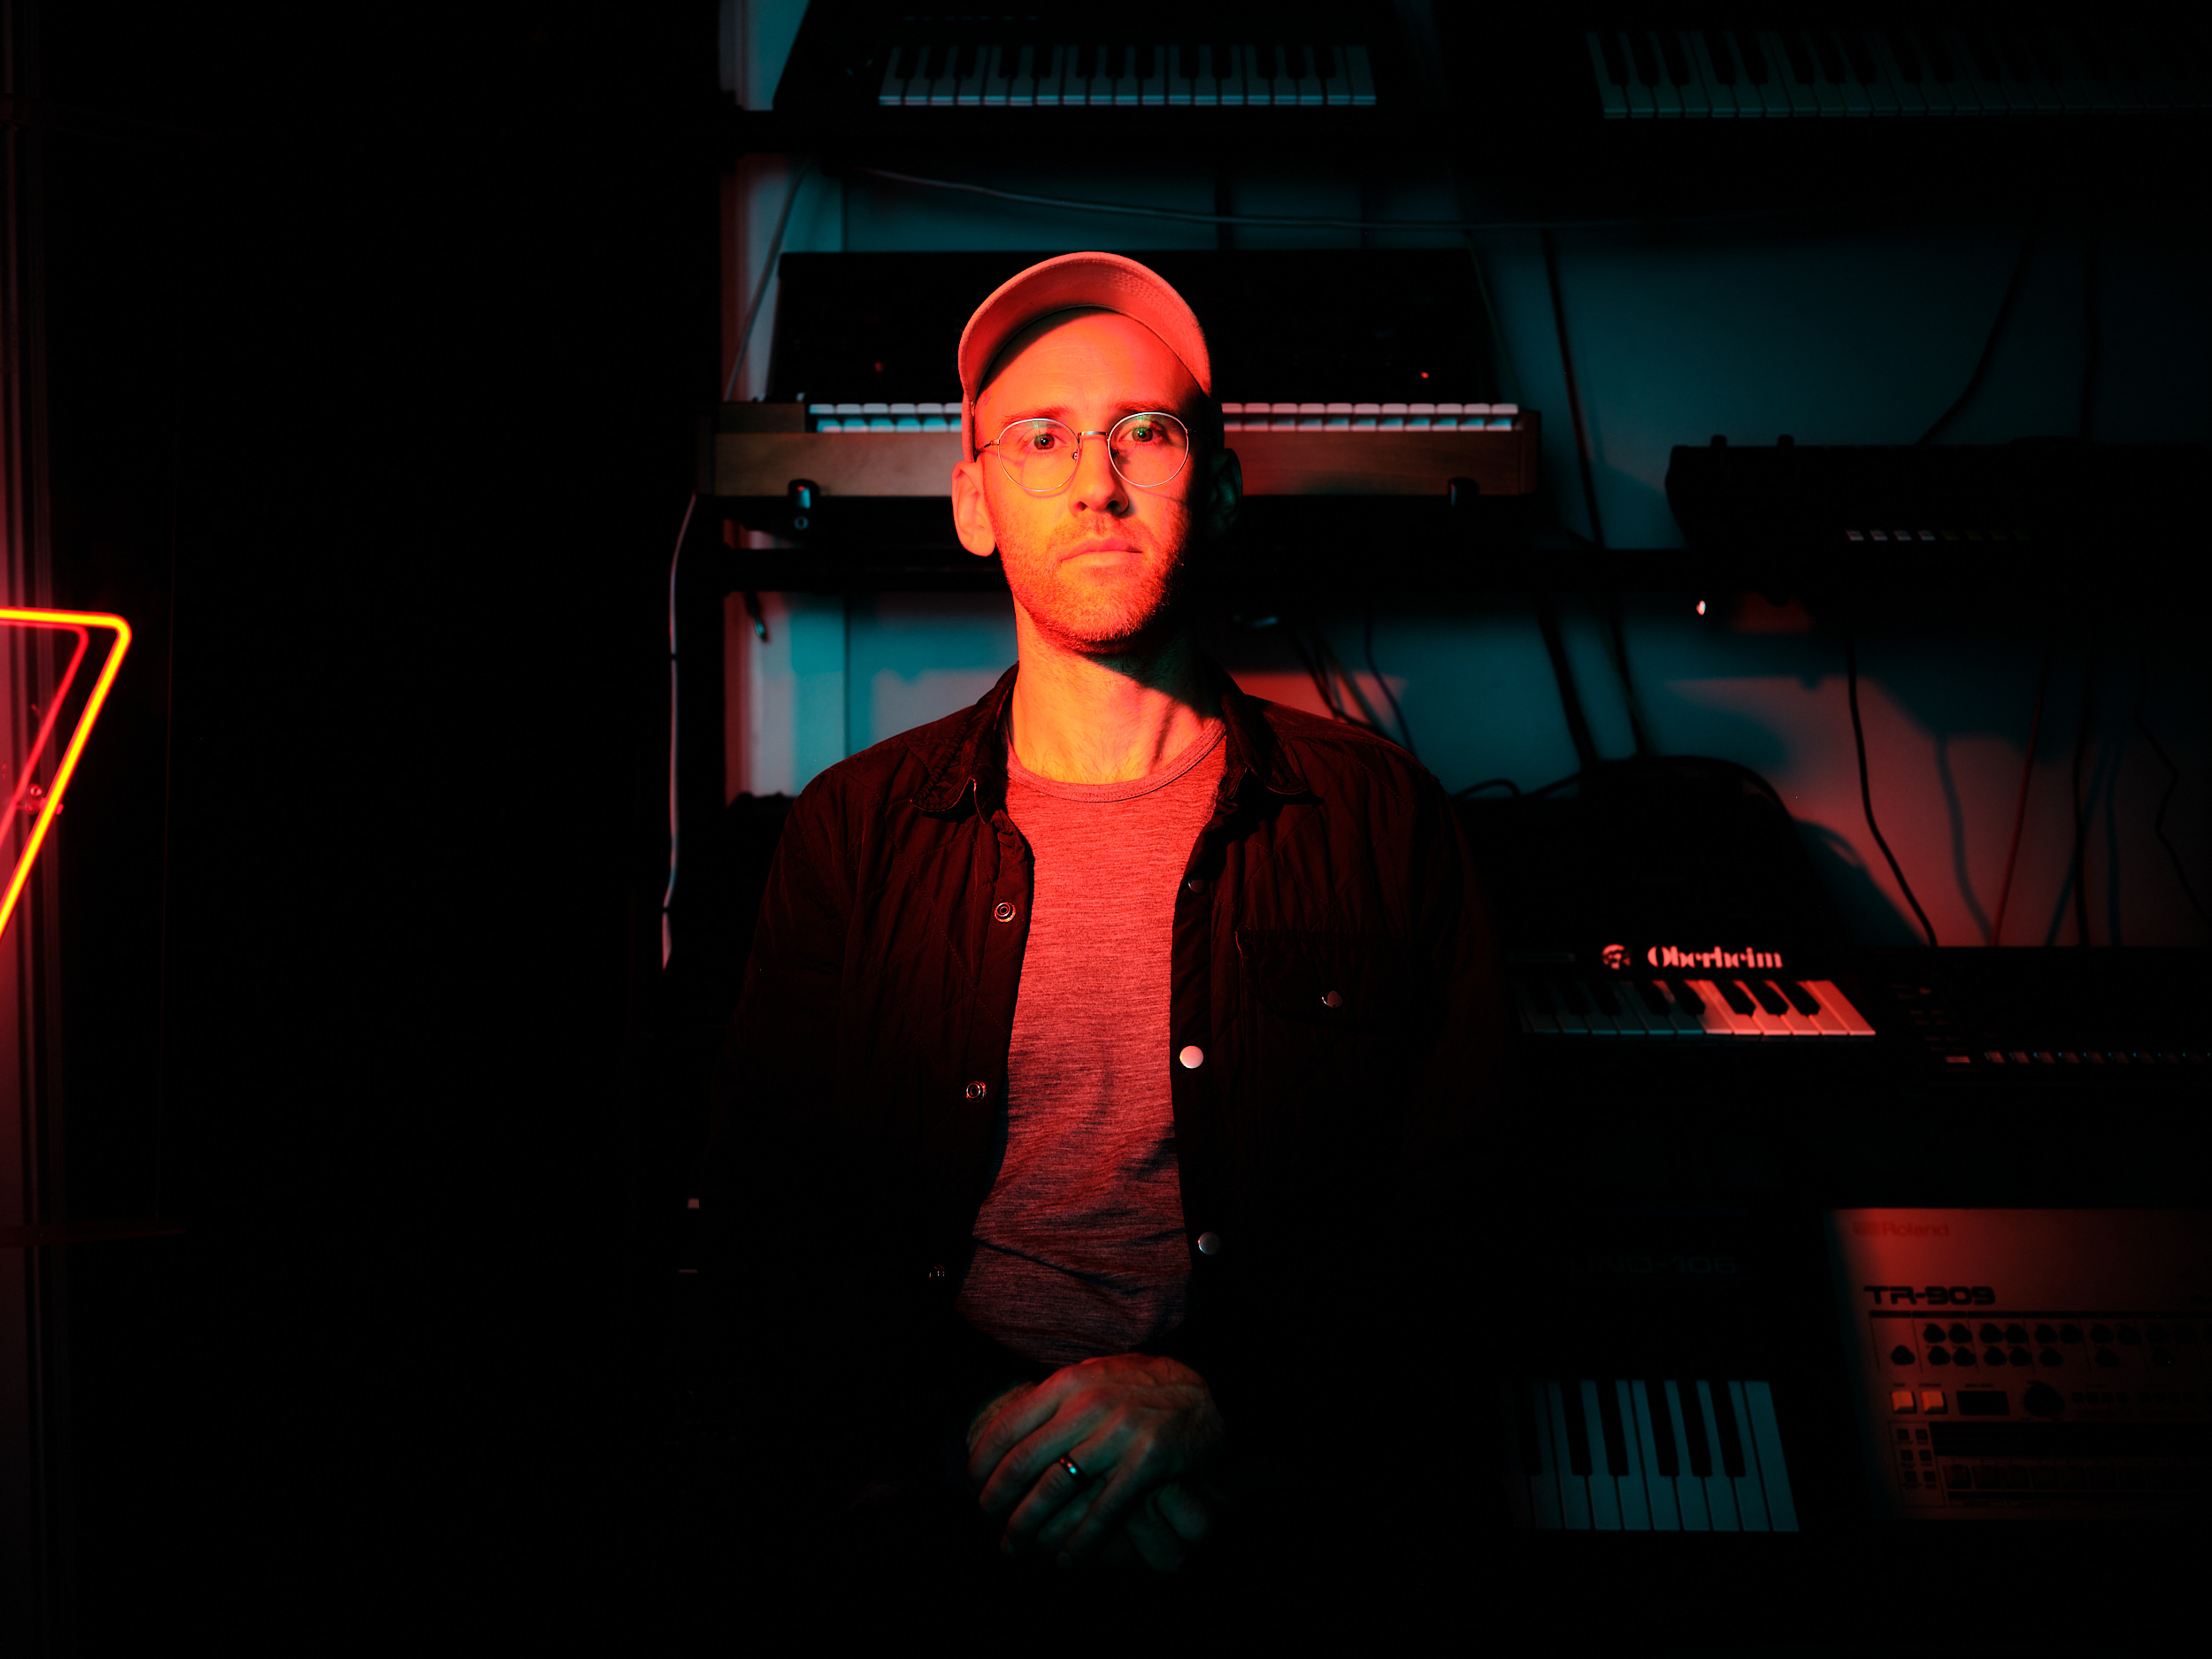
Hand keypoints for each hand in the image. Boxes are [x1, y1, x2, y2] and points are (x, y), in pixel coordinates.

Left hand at [964, 1354, 1226, 1571]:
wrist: (1210, 1392)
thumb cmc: (1144, 1388)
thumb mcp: (1096, 1376)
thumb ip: (1058, 1397)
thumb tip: (1012, 1424)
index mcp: (1069, 1383)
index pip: (1008, 1426)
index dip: (982, 1462)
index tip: (972, 1484)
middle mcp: (1089, 1406)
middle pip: (1024, 1462)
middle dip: (997, 1499)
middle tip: (987, 1520)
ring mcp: (1119, 1435)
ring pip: (1056, 1489)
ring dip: (1028, 1525)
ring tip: (1014, 1546)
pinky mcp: (1147, 1464)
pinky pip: (1104, 1512)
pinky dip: (1081, 1541)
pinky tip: (1067, 1560)